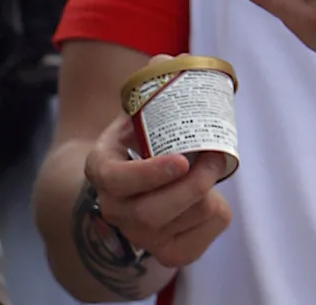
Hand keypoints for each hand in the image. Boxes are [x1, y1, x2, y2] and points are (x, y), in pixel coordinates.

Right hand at [78, 78, 231, 269]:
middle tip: (215, 158)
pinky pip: (201, 243)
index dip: (151, 174)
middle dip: (193, 186)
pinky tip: (210, 198)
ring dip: (208, 194)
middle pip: (153, 212)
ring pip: (183, 222)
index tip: (182, 160)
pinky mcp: (167, 254)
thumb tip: (168, 62)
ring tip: (212, 168)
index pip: (119, 180)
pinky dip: (216, 216)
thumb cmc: (139, 140)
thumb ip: (152, 85)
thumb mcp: (137, 111)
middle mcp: (114, 210)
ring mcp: (139, 237)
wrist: (133, 183)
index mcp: (100, 170)